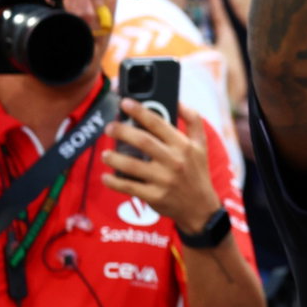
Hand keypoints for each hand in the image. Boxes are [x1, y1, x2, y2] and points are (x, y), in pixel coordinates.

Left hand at [103, 101, 222, 234]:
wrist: (200, 207)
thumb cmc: (197, 172)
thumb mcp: (201, 145)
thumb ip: (193, 120)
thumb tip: (178, 100)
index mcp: (184, 145)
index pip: (159, 123)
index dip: (140, 111)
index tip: (125, 103)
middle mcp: (174, 161)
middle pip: (142, 141)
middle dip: (121, 131)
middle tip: (109, 127)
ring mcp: (163, 180)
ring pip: (131, 165)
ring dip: (113, 157)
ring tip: (106, 154)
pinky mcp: (154, 196)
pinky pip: (128, 187)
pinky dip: (114, 181)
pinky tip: (106, 176)